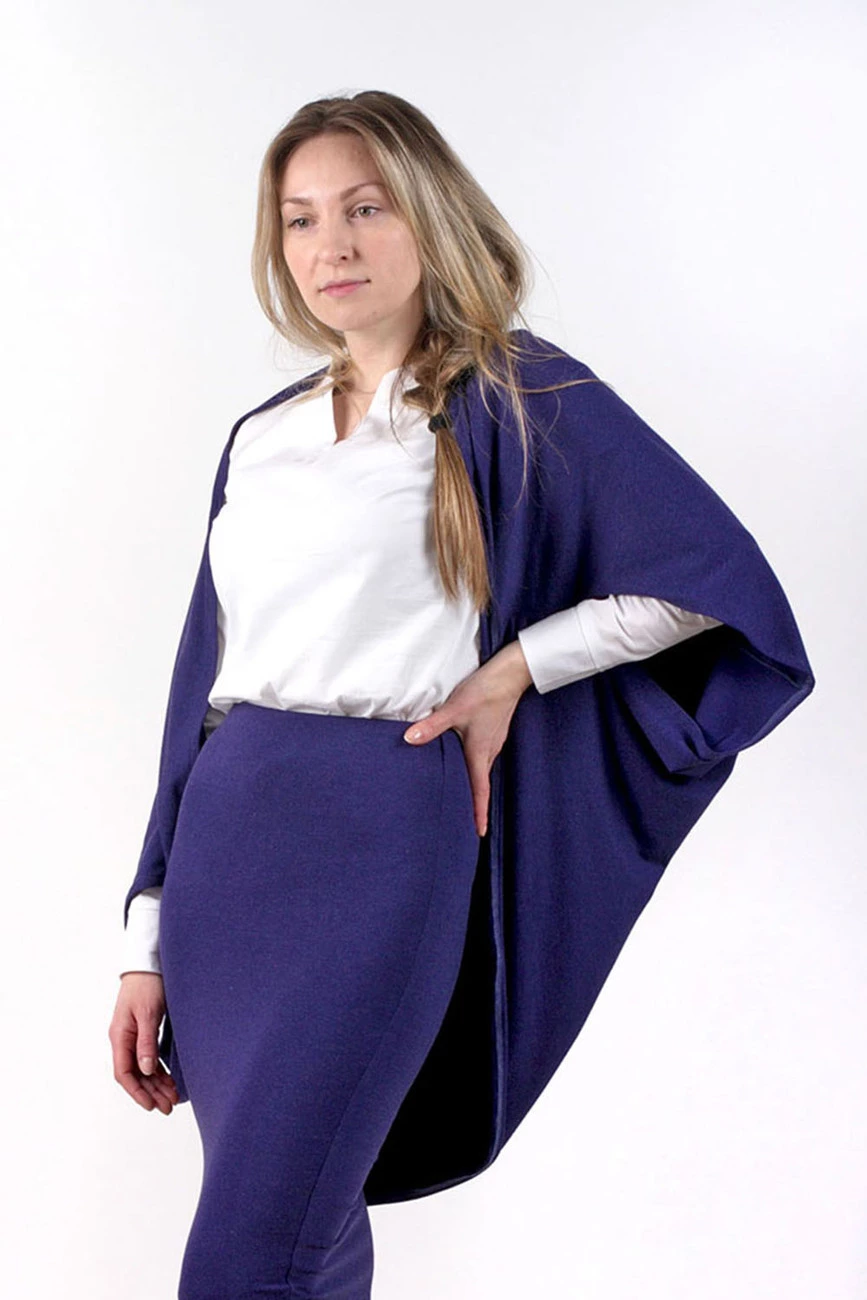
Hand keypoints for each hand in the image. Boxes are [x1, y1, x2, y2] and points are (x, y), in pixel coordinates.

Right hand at [109, 972, 179, 1113]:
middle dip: (150, 1092)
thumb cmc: (147, 984)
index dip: (137, 1091)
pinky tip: (170, 1080)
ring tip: (173, 1099)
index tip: (151, 1105)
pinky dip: (159, 1070)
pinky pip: (149, 1057)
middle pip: (135, 1074)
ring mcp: (133, 1035)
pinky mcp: (144, 1031)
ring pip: (143, 1068)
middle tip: (168, 1107)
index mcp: (120, 1036)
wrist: (149, 963)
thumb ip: (146, 1042)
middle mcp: (124, 1039)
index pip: (124, 1072)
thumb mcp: (149, 1013)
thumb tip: (145, 1069)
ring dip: (157, 1084)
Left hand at [403, 640, 532, 836]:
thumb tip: (409, 740)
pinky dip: (473, 766)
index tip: (479, 834)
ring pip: (481, 769)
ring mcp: (492, 741)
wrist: (510, 675)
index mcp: (480, 753)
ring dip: (473, 784)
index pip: (479, 791)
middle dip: (473, 803)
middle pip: (480, 784)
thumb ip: (432, 726)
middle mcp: (489, 751)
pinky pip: (482, 756)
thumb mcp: (455, 710)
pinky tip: (462, 761)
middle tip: (466, 823)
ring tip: (462, 796)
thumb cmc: (485, 692)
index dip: (478, 813)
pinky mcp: (492, 731)